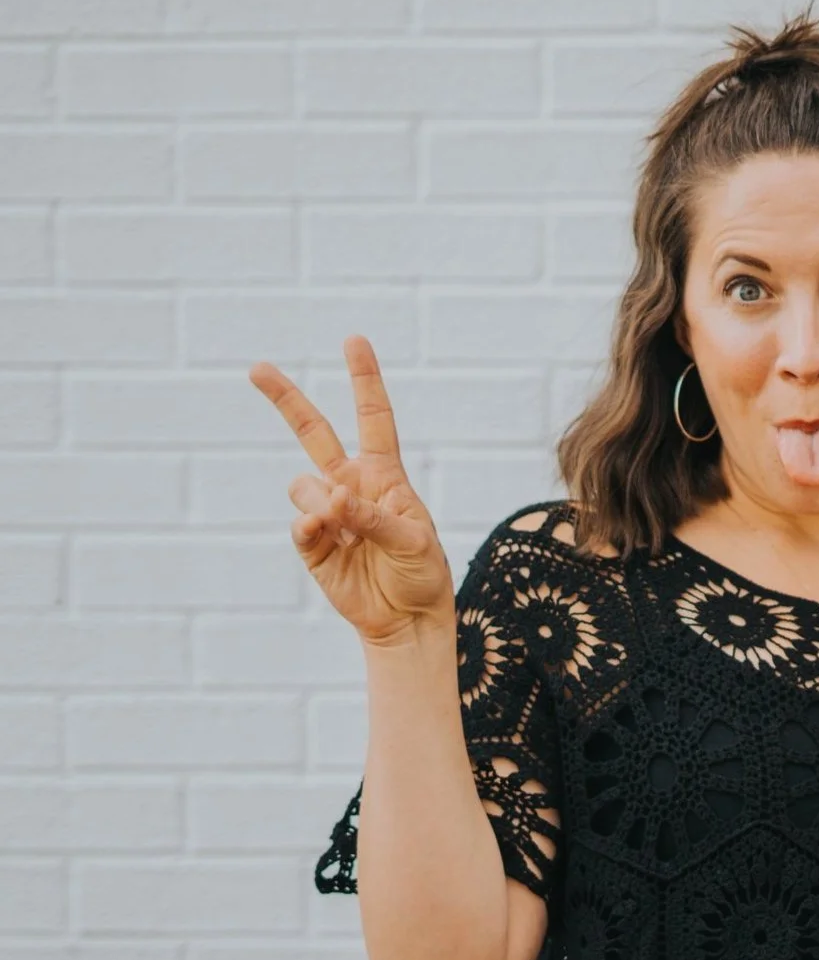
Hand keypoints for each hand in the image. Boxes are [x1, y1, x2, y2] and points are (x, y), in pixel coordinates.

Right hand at [249, 336, 453, 646]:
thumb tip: (330, 500)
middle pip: (314, 432)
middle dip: (286, 399)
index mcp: (384, 474)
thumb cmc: (421, 573)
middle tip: (257, 368)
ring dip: (325, 505)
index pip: (373, 417)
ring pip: (304, 486)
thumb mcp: (413, 540)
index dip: (364, 379)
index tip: (353, 340)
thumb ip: (373, 516)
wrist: (406, 619)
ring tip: (350, 531)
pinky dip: (310, 528)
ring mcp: (327, 513)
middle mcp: (351, 485)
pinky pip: (299, 523)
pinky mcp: (310, 543)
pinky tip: (324, 537)